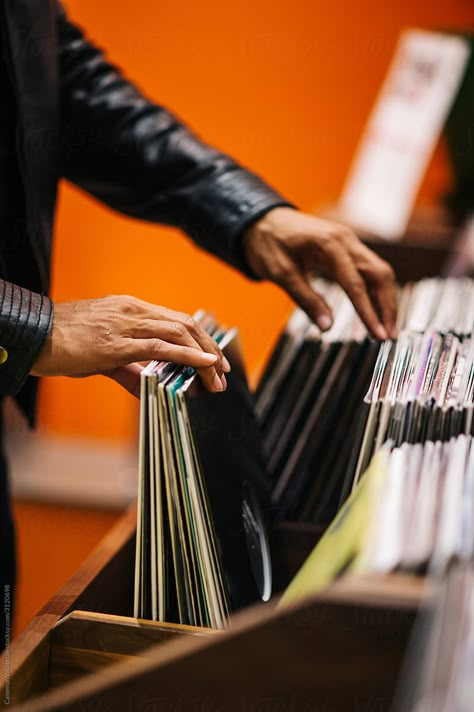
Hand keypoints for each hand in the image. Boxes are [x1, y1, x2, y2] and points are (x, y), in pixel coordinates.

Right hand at [31, 295, 230, 395]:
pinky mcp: (118, 343)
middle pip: (185, 324)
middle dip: (210, 348)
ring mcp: (127, 324)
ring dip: (204, 356)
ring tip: (217, 377)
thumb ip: (129, 369)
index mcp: (131, 308)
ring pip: (179, 333)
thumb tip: (150, 385)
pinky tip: (203, 365)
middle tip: (223, 372)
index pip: (176, 319)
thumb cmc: (64, 341)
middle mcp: (133, 311)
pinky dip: (188, 355)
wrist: (34, 335)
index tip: (214, 360)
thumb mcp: (102, 352)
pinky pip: (161, 347)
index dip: (200, 339)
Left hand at [243, 207, 396, 339]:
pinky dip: (375, 290)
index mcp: (329, 243)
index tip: (377, 334)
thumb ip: (306, 300)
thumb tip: (327, 327)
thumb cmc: (268, 243)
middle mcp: (346, 239)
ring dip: (385, 300)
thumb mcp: (281, 274)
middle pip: (380, 274)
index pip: (356, 283)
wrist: (261, 220)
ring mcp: (349, 242)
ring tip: (386, 328)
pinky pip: (369, 269)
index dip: (368, 312)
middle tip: (389, 336)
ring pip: (379, 271)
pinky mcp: (347, 248)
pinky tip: (376, 309)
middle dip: (387, 307)